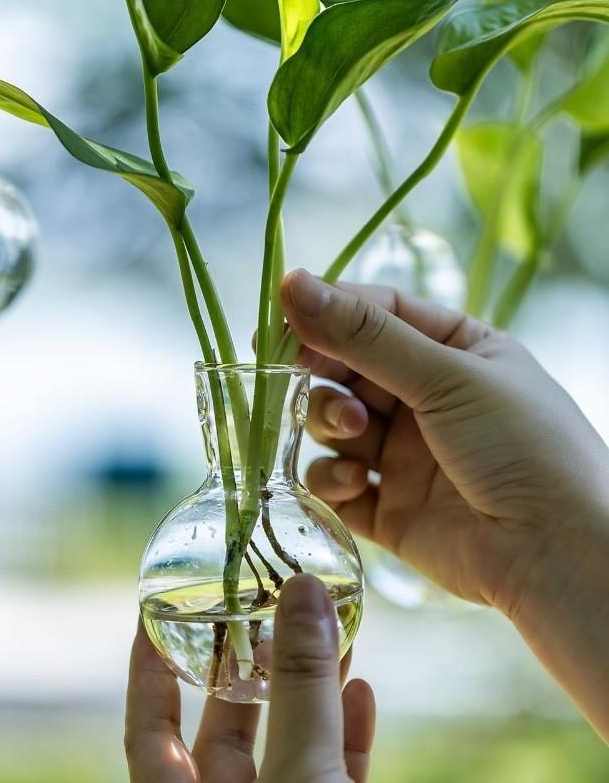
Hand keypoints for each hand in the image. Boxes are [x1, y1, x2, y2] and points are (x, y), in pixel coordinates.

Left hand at [125, 574, 374, 782]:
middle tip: (263, 605)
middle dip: (247, 664)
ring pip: (287, 749)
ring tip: (324, 633)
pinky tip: (360, 692)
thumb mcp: (302, 771)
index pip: (146, 726)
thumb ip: (300, 687)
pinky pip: (332, 778)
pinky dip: (347, 739)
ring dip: (310, 693)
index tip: (155, 605)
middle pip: (222, 730)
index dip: (147, 665)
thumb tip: (302, 587)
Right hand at [282, 269, 608, 737]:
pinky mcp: (388, 508)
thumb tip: (291, 284)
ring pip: (332, 423)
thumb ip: (363, 334)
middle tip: (307, 379)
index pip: (375, 313)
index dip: (326, 314)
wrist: (560, 557)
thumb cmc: (523, 448)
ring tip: (355, 434)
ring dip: (329, 422)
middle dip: (323, 374)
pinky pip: (336, 483)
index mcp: (454, 350)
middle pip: (344, 368)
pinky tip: (355, 483)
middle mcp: (425, 398)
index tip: (280, 323)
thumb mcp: (446, 376)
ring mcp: (404, 455)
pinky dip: (333, 480)